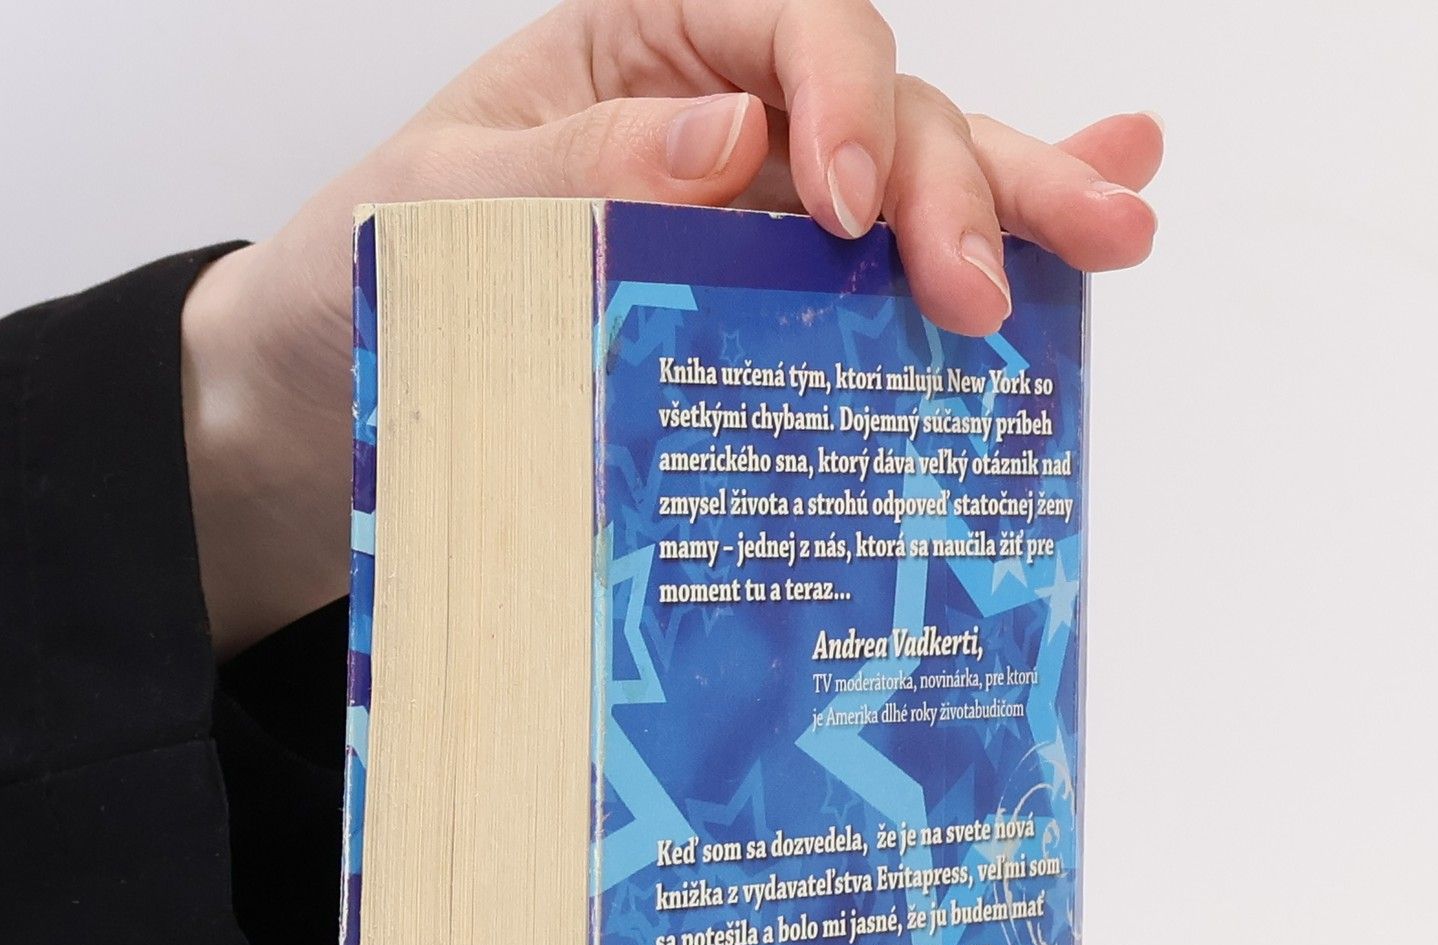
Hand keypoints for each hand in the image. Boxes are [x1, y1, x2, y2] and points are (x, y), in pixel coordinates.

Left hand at [183, 0, 1162, 653]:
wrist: (319, 413)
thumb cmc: (354, 289)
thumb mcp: (429, 214)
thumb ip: (573, 171)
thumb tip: (731, 138)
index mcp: (639, 53)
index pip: (786, 30)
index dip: (838, 99)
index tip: (836, 208)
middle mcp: (718, 121)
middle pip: (878, 107)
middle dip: (957, 178)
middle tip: (995, 276)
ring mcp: (756, 223)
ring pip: (910, 188)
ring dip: (1018, 207)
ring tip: (1118, 232)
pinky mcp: (765, 319)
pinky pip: (879, 284)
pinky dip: (982, 255)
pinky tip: (1087, 236)